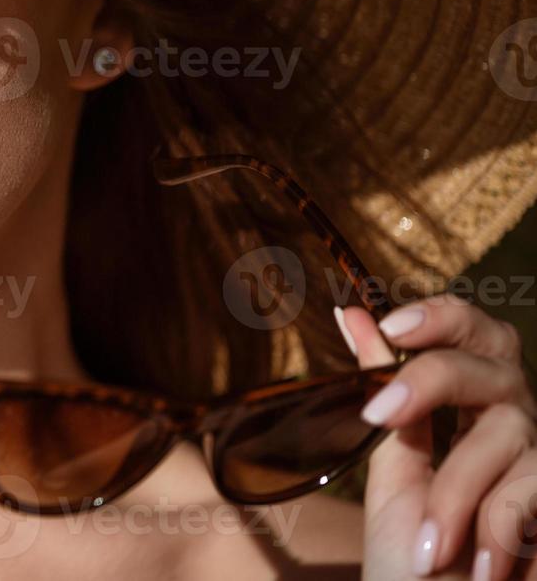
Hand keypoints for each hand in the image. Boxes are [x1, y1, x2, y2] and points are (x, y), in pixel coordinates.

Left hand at [340, 293, 536, 579]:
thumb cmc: (414, 557)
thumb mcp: (389, 466)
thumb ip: (383, 391)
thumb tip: (349, 312)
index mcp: (470, 407)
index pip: (470, 335)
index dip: (440, 318)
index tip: (389, 327)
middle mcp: (513, 423)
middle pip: (492, 364)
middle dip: (434, 378)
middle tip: (380, 415)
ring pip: (502, 435)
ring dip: (454, 497)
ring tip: (428, 550)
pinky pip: (529, 488)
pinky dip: (494, 530)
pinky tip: (477, 567)